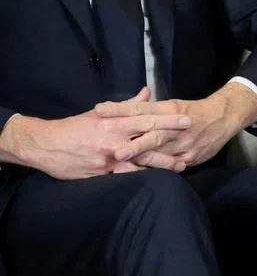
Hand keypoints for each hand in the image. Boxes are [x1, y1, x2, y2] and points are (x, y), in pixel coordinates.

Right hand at [0, 88, 191, 178]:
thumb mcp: (101, 113)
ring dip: (161, 166)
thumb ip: (128, 106)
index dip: (168, 120)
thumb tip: (147, 93)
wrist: (45, 144)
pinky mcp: (101, 174)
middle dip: (171, 145)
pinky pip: (125, 177)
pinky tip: (156, 182)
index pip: (147, 119)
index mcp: (114, 123)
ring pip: (140, 163)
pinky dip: (141, 178)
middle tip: (191, 147)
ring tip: (180, 167)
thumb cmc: (75, 127)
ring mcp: (108, 159)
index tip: (187, 119)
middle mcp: (113, 141)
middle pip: (148, 142)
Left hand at [96, 83, 256, 169]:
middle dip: (130, 142)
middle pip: (150, 134)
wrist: (224, 116)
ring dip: (139, 158)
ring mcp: (183, 144)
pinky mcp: (190, 158)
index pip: (140, 109)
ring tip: (120, 164)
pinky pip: (171, 166)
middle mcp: (175, 127)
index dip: (120, 109)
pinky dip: (157, 170)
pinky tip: (141, 177)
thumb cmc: (193, 111)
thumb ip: (150, 108)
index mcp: (168, 110)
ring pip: (160, 153)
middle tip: (111, 148)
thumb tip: (126, 106)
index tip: (99, 110)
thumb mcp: (172, 105)